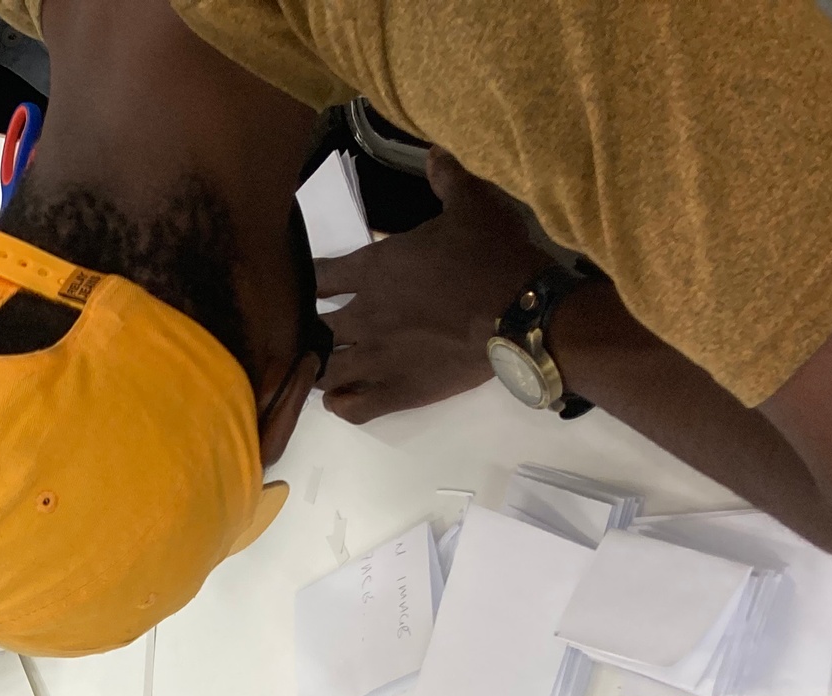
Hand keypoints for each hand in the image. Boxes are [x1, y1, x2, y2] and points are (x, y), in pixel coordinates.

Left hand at [314, 149, 551, 425]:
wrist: (524, 314)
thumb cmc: (494, 256)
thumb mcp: (473, 205)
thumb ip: (447, 179)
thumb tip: (436, 149)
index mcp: (374, 269)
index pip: (317, 275)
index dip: (308, 279)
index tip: (310, 284)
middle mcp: (364, 317)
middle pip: (313, 329)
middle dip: (311, 329)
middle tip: (318, 331)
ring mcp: (377, 360)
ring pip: (323, 371)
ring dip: (321, 367)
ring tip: (327, 365)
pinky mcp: (397, 393)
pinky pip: (350, 409)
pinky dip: (341, 404)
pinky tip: (342, 397)